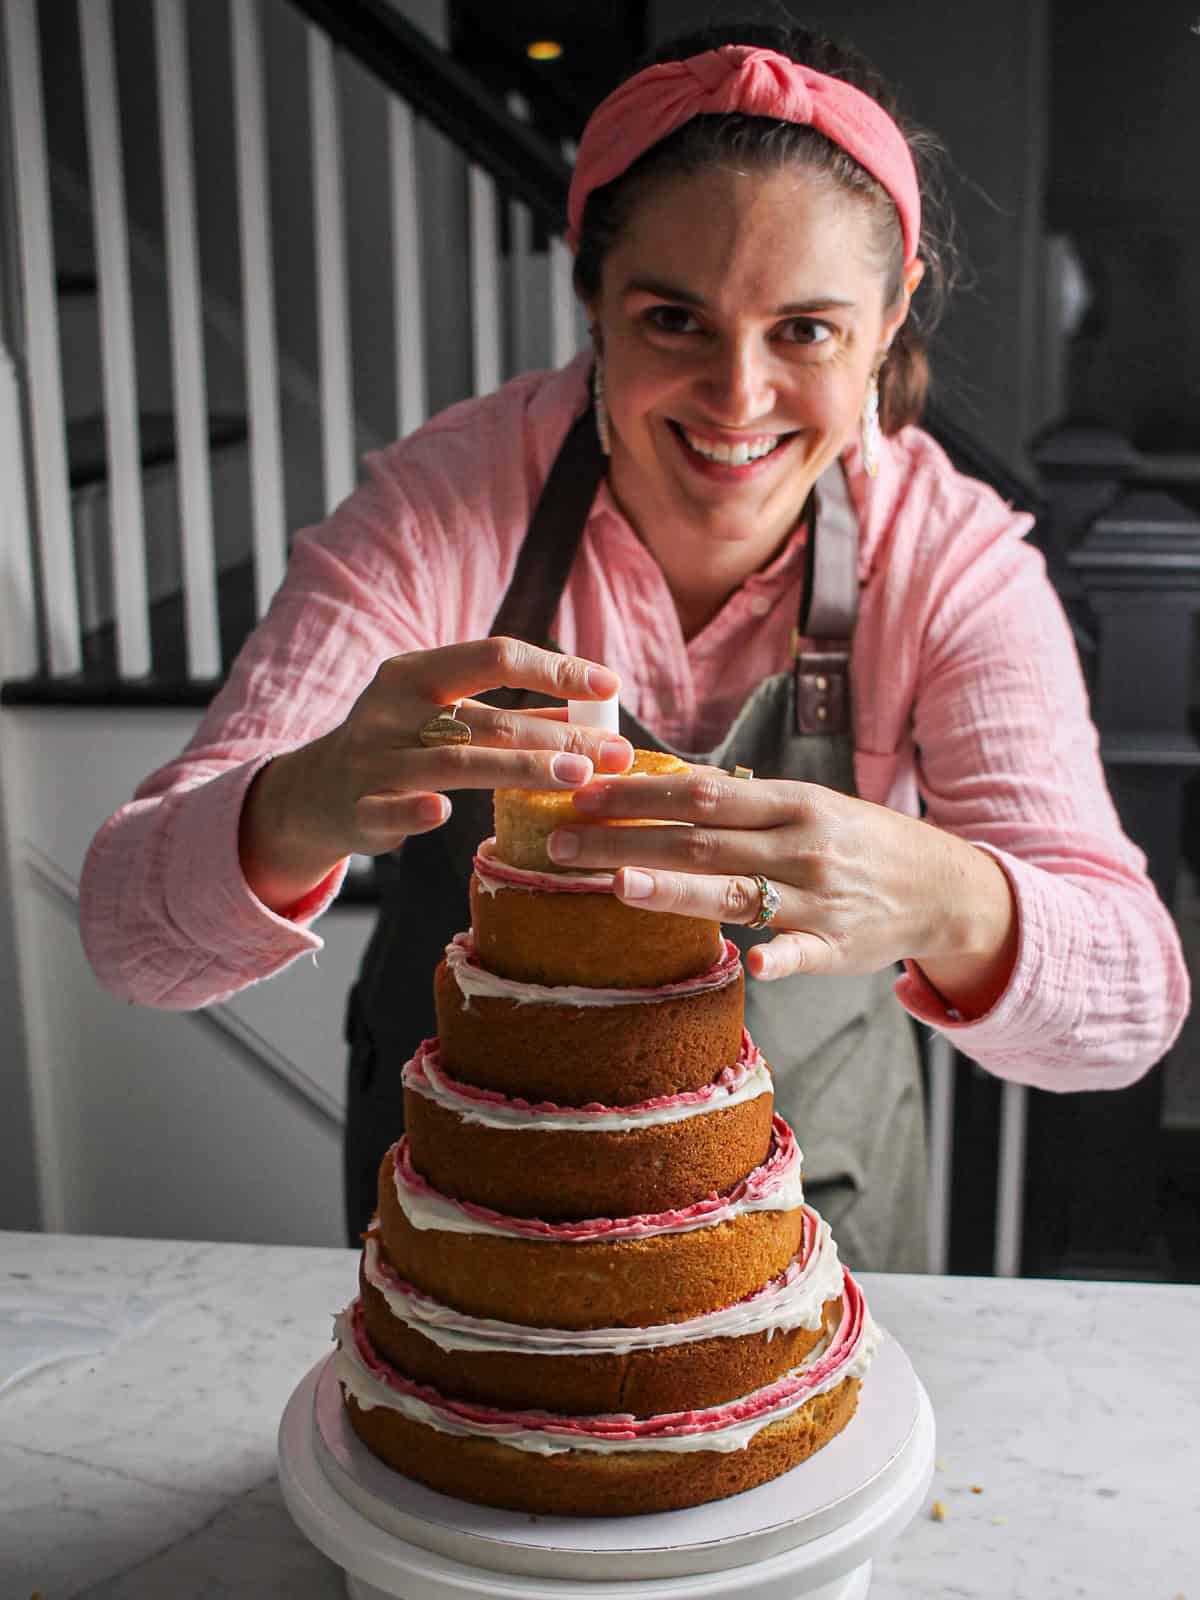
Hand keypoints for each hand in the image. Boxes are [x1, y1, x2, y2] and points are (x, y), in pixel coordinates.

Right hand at [240, 637, 631, 909]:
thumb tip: (594, 718)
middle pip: (487, 718)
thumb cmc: (401, 746)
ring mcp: (373, 759)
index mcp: (416, 673)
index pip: (494, 656)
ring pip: (453, 763)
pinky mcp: (359, 810)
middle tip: (613, 753)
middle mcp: (391, 709)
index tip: (609, 686)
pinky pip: (390, 810)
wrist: (317, 793)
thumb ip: (509, 716)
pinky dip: (416, 811)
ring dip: (518, 769)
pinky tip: (445, 814)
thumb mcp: (445, 717)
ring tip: (575, 777)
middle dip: (556, 735)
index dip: (555, 670)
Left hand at [548, 767, 1015, 1011]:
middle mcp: (800, 845)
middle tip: (561, 844)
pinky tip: (753, 963)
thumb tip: (662, 791)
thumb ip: (740, 806)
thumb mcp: (805, 807)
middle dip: (626, 841)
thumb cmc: (855, 841)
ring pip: (738, 892)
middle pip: (701, 841)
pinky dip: (782, 957)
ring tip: (617, 886)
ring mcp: (819, 898)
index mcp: (790, 804)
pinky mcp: (838, 947)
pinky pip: (806, 954)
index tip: (582, 793)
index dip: (639, 794)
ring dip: (677, 890)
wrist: (940, 885)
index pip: (699, 794)